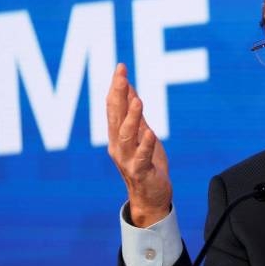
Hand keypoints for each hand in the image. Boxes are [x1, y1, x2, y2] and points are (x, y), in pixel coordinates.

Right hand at [106, 63, 172, 226]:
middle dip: (118, 95)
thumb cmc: (146, 164)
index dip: (116, 87)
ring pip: (126, 136)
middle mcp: (117, 145)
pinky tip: (150, 133)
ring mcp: (126, 159)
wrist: (150, 197)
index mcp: (117, 135)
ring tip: (138, 101)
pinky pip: (141, 157)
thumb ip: (135, 114)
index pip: (114, 107)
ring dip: (131, 118)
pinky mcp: (140, 171)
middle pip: (116, 117)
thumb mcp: (141, 134)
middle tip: (121, 76)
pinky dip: (145, 145)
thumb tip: (130, 88)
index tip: (121, 67)